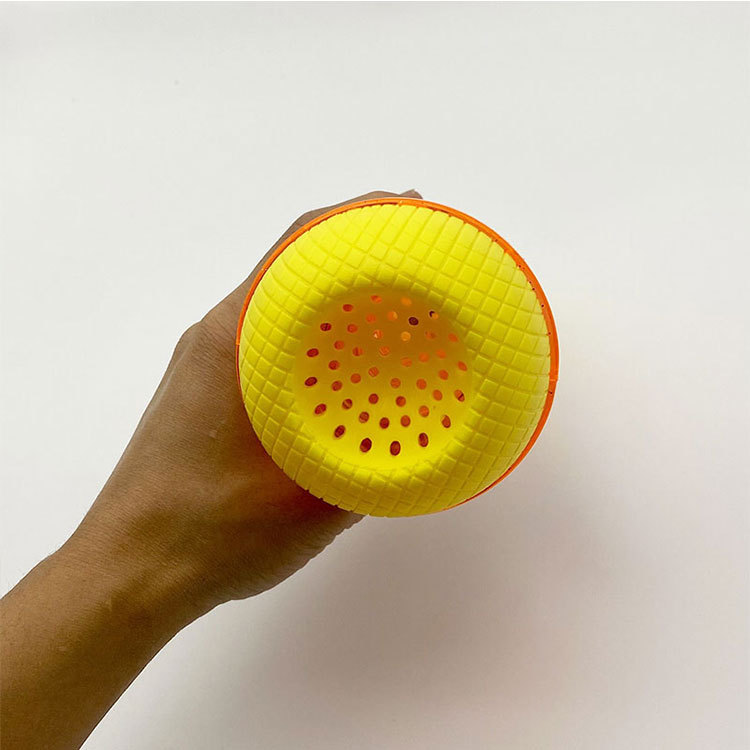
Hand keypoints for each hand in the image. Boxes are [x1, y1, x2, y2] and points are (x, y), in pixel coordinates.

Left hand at [68, 189, 420, 613]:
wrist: (130, 569)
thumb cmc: (210, 533)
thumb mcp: (311, 504)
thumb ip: (373, 471)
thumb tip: (422, 453)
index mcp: (234, 340)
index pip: (297, 246)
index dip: (357, 217)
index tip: (412, 209)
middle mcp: (216, 336)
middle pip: (290, 264)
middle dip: (355, 252)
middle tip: (419, 261)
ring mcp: (206, 362)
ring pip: (279, 303)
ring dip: (333, 296)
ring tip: (394, 310)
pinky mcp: (205, 389)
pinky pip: (267, 337)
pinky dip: (311, 334)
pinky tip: (346, 367)